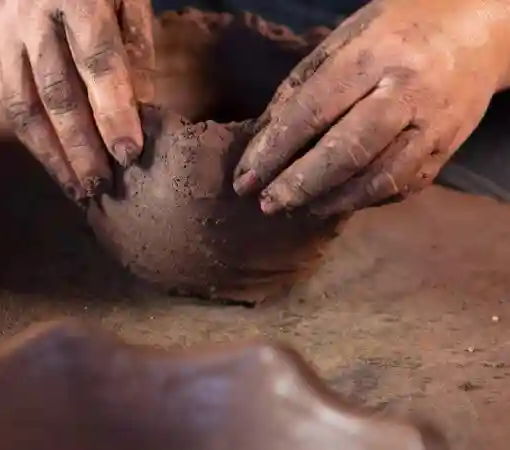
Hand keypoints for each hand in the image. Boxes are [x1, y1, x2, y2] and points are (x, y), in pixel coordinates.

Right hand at [0, 0, 154, 200]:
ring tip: (76, 189)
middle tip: (101, 185)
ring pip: (25, 106)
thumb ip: (135, 50)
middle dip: (81, 146)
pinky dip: (34, 140)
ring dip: (52, 154)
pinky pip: (11, 104)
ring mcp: (6, 33)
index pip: (98, 62)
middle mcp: (33, 16)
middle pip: (57, 92)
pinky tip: (56, 165)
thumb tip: (141, 113)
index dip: (113, 112)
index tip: (129, 153)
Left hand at [232, 0, 509, 216]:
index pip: (312, 113)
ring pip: (378, 178)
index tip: (245, 179)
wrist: (475, 30)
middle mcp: (407, 92)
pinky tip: (336, 201)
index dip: (273, 152)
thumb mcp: (342, 41)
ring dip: (331, 200)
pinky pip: (403, 186)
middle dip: (299, 185)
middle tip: (266, 204)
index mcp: (373, 57)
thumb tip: (260, 141)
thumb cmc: (393, 32)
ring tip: (297, 208)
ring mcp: (434, 124)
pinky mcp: (448, 149)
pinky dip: (365, 200)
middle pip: (346, 152)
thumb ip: (300, 87)